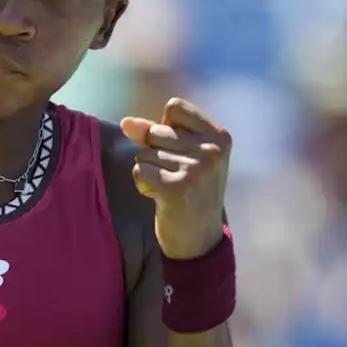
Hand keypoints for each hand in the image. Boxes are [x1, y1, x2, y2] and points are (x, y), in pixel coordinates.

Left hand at [120, 98, 231, 259]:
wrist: (199, 239)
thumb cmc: (190, 191)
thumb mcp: (182, 155)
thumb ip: (154, 133)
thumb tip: (127, 122)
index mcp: (219, 136)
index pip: (174, 107)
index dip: (165, 128)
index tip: (179, 152)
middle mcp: (211, 150)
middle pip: (156, 131)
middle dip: (155, 153)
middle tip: (175, 176)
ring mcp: (196, 168)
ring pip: (145, 153)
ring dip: (149, 171)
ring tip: (169, 188)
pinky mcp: (176, 187)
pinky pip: (139, 170)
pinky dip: (142, 184)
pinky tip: (159, 196)